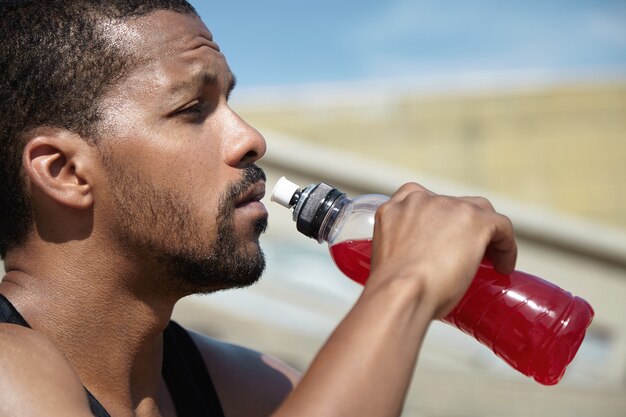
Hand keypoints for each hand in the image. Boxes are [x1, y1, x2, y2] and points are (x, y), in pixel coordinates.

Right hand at [369, 182, 516, 318]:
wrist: (401, 294)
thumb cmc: (392, 290)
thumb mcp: (386, 260)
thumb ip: (402, 251)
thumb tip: (419, 269)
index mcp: (395, 208)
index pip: (421, 201)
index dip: (437, 220)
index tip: (443, 240)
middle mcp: (420, 200)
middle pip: (453, 206)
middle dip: (462, 227)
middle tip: (466, 254)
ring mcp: (449, 207)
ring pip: (479, 212)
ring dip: (485, 233)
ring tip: (490, 259)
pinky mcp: (475, 220)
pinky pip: (501, 226)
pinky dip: (506, 246)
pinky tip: (504, 265)